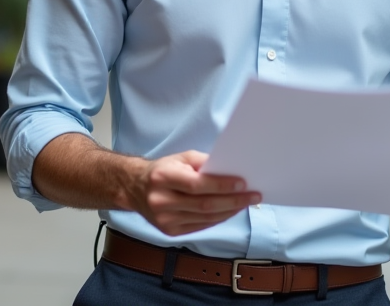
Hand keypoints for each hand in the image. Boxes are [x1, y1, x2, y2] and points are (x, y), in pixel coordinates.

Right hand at [128, 150, 260, 235]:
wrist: (136, 188)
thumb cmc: (163, 170)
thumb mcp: (181, 158)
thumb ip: (203, 163)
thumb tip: (230, 171)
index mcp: (163, 177)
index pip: (197, 185)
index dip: (222, 185)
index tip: (243, 183)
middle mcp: (161, 201)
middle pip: (204, 204)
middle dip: (233, 201)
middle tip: (253, 196)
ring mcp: (164, 219)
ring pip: (205, 218)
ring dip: (229, 211)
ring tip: (246, 203)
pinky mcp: (169, 231)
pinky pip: (200, 226)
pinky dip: (218, 218)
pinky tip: (230, 211)